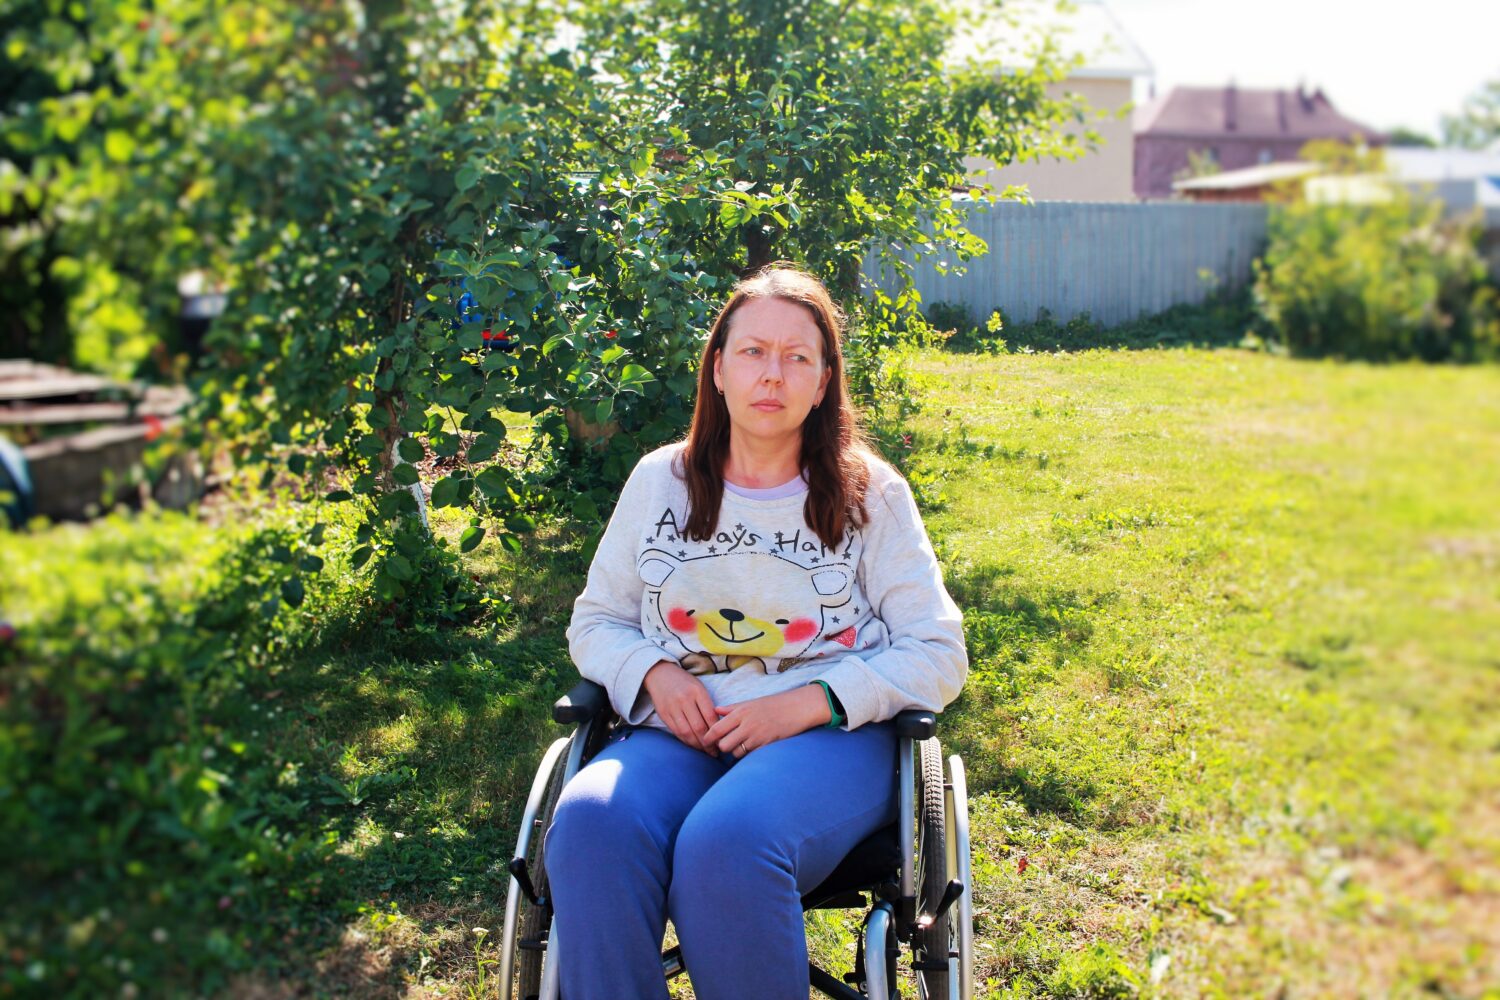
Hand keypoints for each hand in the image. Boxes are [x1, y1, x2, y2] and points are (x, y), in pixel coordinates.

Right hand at [642, 660, 719, 754]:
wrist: (660, 674)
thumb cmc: (685, 683)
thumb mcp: (699, 688)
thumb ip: (707, 705)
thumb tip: (718, 727)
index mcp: (697, 691)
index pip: (710, 716)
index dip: (717, 732)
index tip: (722, 741)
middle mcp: (684, 699)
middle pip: (698, 727)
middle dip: (708, 743)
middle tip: (714, 752)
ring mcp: (672, 707)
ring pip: (686, 732)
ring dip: (697, 745)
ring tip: (704, 751)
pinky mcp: (663, 714)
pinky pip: (676, 731)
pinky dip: (685, 740)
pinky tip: (692, 744)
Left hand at [703, 686, 830, 758]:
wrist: (797, 708)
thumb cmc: (774, 704)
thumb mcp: (751, 702)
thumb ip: (732, 708)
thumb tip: (715, 710)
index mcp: (740, 712)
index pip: (716, 729)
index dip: (707, 738)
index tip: (706, 742)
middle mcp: (746, 724)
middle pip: (723, 745)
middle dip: (723, 747)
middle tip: (726, 744)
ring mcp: (757, 736)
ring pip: (736, 753)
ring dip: (736, 751)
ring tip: (742, 745)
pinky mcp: (766, 745)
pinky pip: (750, 755)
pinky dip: (749, 754)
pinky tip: (753, 747)